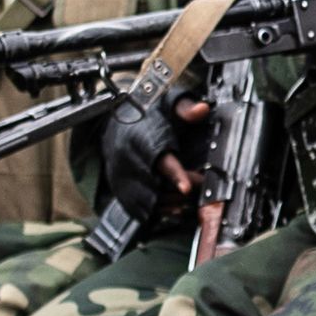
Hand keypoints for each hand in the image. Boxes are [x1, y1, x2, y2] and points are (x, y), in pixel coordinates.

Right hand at [98, 86, 209, 218]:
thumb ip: (185, 108)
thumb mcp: (167, 103)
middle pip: (155, 184)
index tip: (187, 187)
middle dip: (178, 190)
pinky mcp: (118, 186)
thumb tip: (202, 109)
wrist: (113, 119)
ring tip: (188, 200)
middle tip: (198, 187)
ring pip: (145, 199)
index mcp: (140, 139)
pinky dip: (155, 211)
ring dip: (169, 203)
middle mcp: (126, 159)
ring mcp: (120, 175)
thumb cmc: (145, 112)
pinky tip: (172, 208)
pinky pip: (135, 206)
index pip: (160, 160)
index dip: (175, 174)